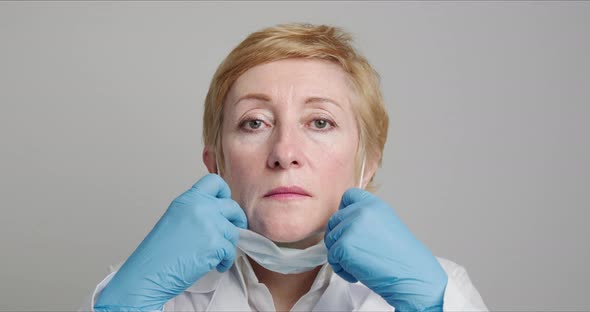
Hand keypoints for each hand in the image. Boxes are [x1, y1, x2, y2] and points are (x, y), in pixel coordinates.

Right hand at [94, 174, 246, 311]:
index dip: (225, 194)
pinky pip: (230, 251)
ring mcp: (209, 224)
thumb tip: (219, 216)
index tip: (226, 206)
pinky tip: (216, 266)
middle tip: (234, 230)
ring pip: (233, 231)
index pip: (215, 182)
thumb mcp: (175, 219)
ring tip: (216, 256)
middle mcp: (200, 207)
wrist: (148, 273)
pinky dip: (225, 261)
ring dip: (228, 245)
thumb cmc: (158, 253)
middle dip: (237, 220)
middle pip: (232, 206)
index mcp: (188, 199)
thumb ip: (196, 211)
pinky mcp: (215, 243)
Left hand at [324, 188, 447, 311]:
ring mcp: (351, 227)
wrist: (412, 276)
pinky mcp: (344, 245)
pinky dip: (342, 269)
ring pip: (331, 240)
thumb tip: (343, 224)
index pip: (348, 196)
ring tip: (361, 264)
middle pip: (334, 221)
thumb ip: (365, 219)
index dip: (345, 211)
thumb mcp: (386, 225)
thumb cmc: (401, 257)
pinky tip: (359, 274)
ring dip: (340, 256)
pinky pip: (332, 258)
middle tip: (358, 254)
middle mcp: (361, 211)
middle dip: (340, 238)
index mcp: (373, 204)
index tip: (351, 227)